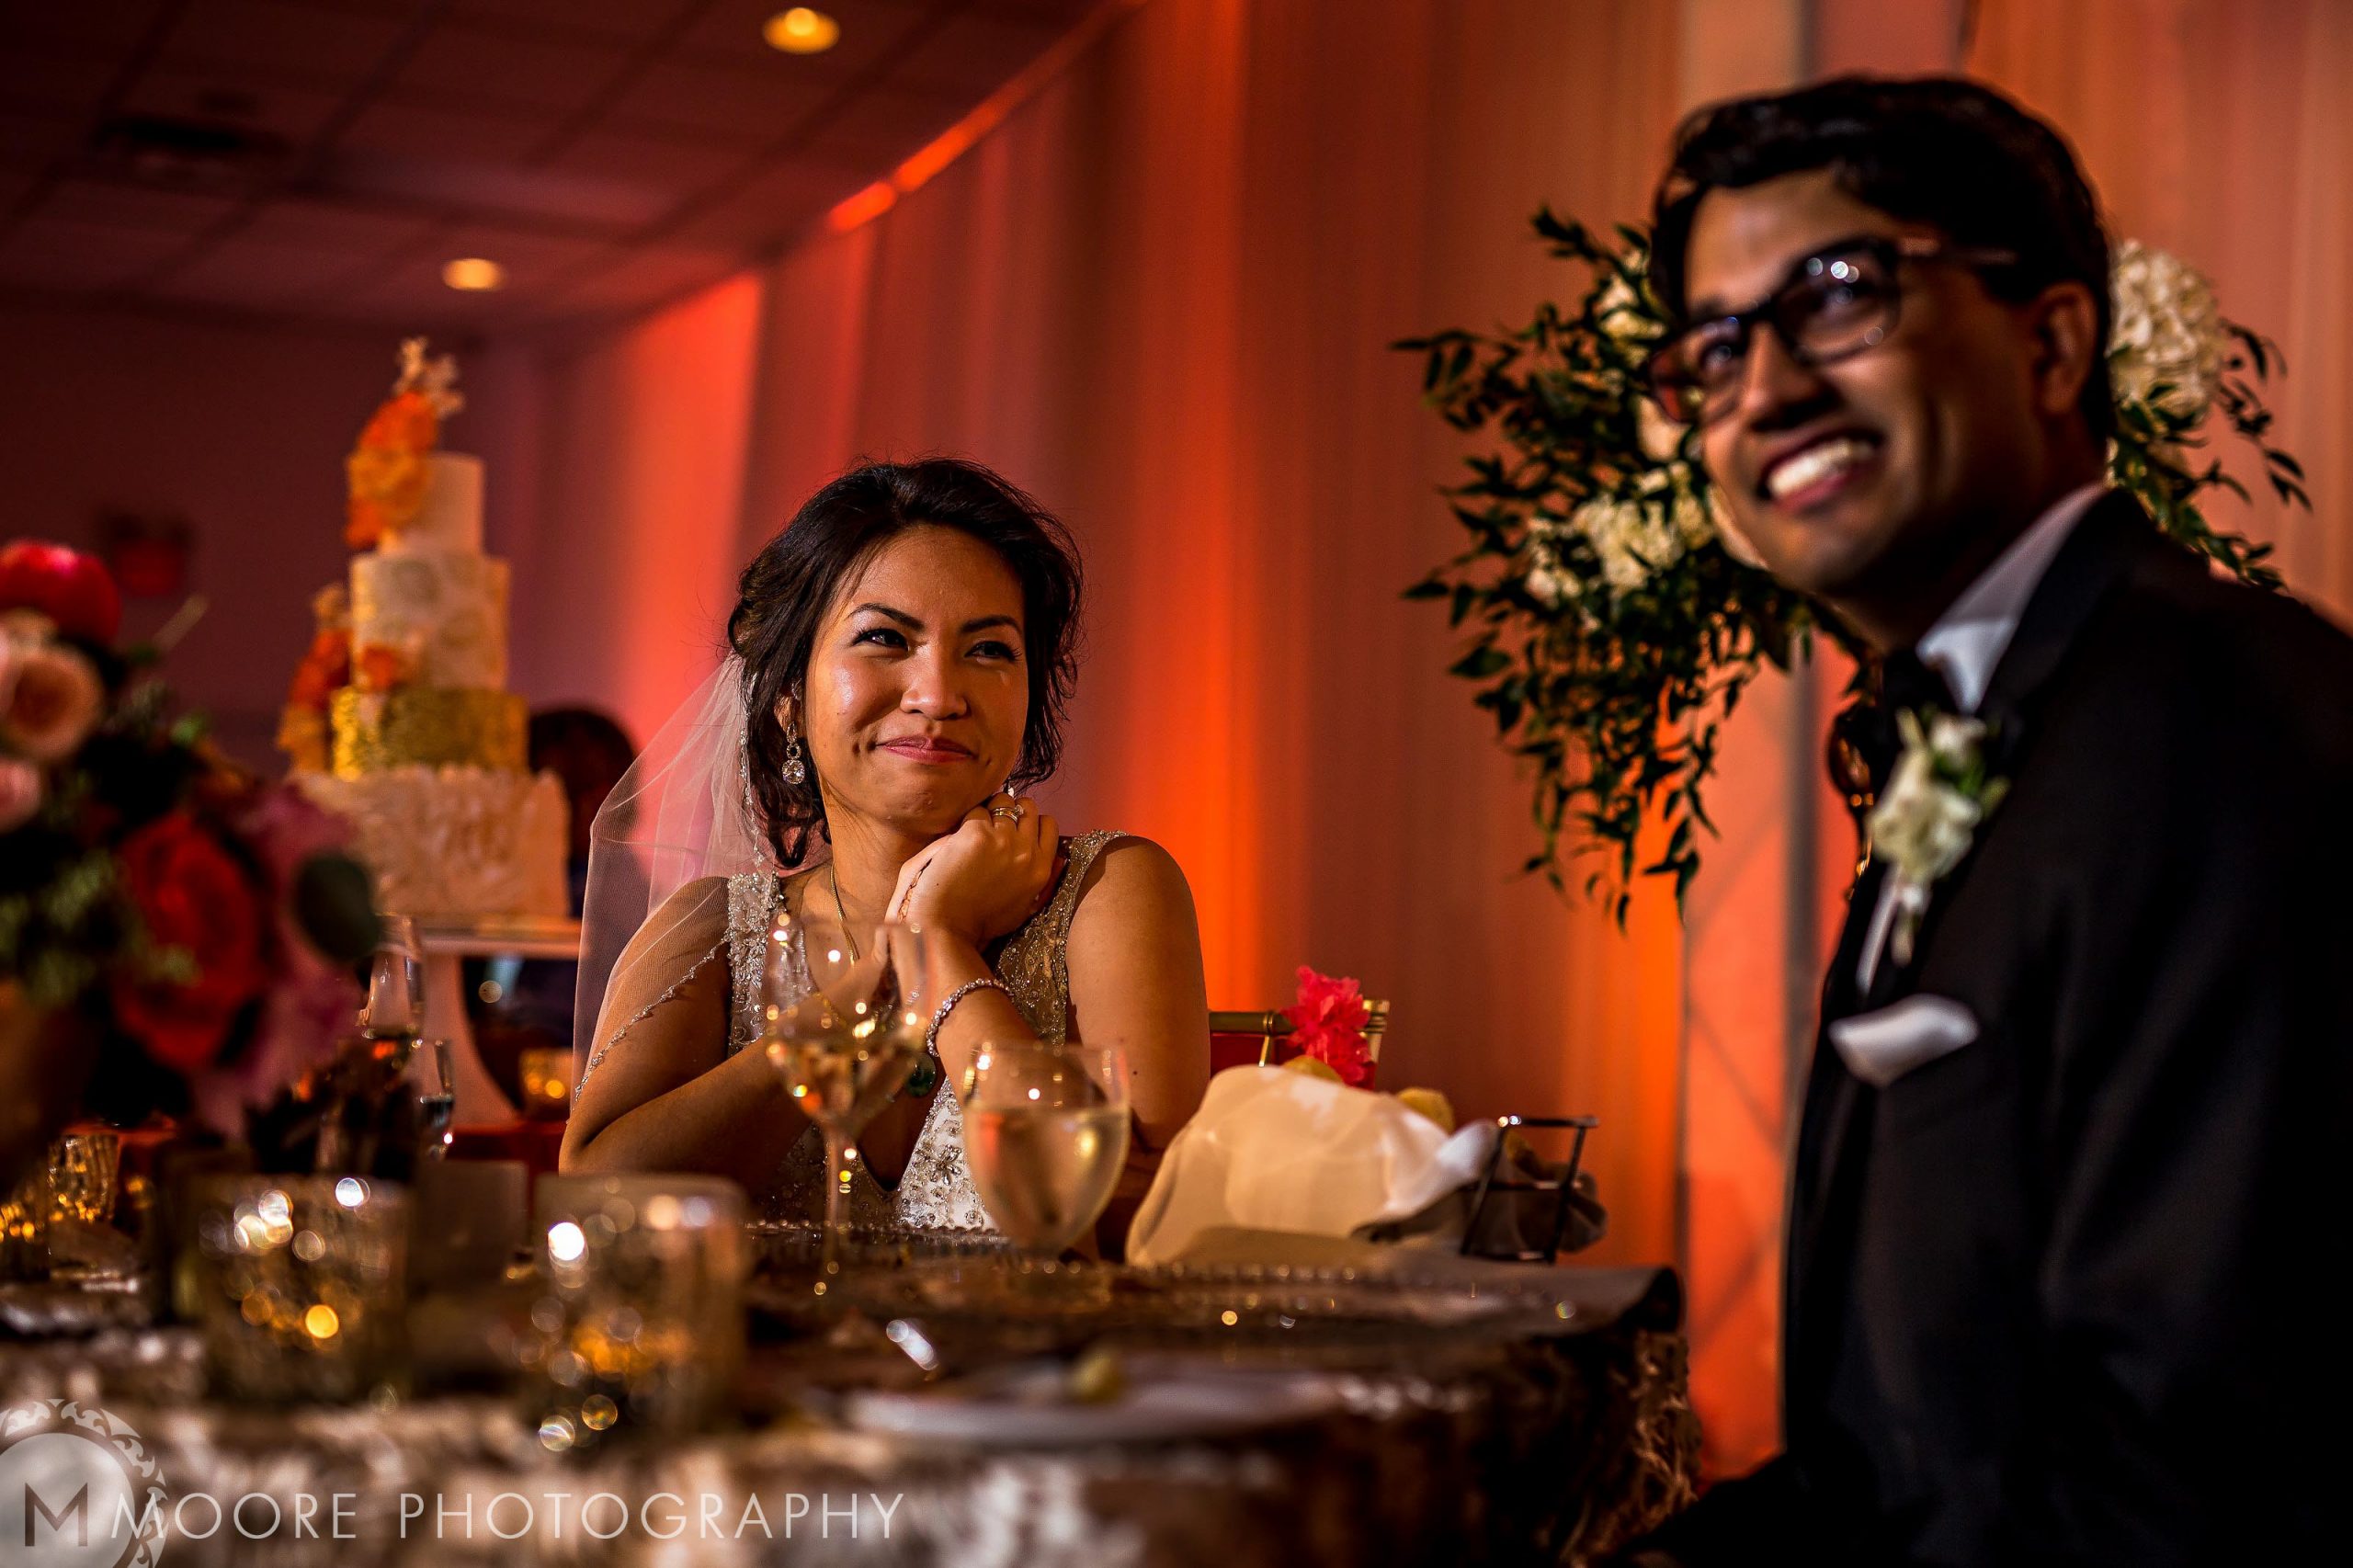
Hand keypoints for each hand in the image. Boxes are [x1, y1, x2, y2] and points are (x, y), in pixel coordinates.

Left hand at [889, 793, 1060, 947]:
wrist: (949, 926)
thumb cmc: (982, 922)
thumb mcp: (1025, 908)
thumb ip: (1041, 882)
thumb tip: (1057, 860)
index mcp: (1041, 869)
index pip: (1049, 825)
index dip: (1032, 821)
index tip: (1017, 827)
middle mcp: (1026, 851)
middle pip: (1028, 807)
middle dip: (1013, 809)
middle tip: (995, 821)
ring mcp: (1003, 840)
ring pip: (1003, 803)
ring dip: (990, 810)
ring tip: (976, 826)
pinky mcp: (977, 834)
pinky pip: (976, 811)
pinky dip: (967, 820)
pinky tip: (958, 838)